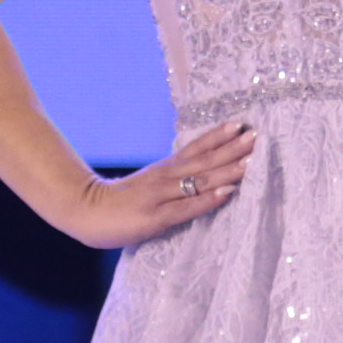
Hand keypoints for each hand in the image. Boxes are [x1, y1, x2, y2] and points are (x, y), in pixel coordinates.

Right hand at [56, 122, 252, 249]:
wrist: (84, 210)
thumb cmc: (117, 202)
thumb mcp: (148, 186)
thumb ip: (171, 182)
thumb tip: (199, 180)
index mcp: (165, 169)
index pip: (196, 148)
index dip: (219, 137)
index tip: (242, 125)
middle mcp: (165, 176)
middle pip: (204, 159)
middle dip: (233, 148)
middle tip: (258, 135)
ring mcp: (161, 195)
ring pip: (200, 179)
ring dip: (228, 169)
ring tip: (251, 159)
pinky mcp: (156, 217)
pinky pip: (188, 207)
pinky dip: (209, 198)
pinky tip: (228, 191)